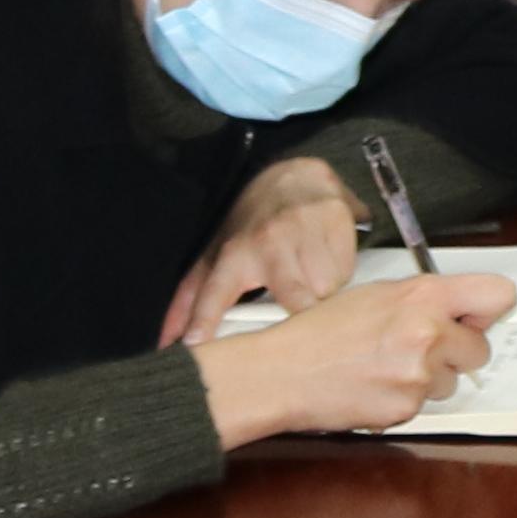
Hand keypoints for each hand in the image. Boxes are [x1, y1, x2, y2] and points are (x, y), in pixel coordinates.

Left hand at [158, 155, 366, 345]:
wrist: (293, 174)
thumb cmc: (251, 225)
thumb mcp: (216, 255)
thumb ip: (192, 299)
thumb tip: (167, 341)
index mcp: (233, 254)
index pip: (215, 292)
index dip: (205, 318)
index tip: (194, 343)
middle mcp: (268, 242)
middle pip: (298, 300)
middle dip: (304, 310)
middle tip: (299, 308)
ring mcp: (304, 228)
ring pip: (328, 287)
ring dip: (323, 288)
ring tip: (310, 273)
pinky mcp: (336, 216)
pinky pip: (348, 267)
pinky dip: (341, 269)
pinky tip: (326, 256)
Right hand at [191, 266, 505, 445]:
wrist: (284, 372)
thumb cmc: (322, 332)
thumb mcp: (376, 294)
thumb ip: (425, 299)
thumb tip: (462, 311)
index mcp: (424, 295)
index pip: (499, 295)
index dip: (488, 310)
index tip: (475, 318)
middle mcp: (429, 332)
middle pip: (480, 349)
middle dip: (456, 353)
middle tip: (419, 349)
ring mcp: (419, 374)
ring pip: (451, 382)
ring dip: (428, 379)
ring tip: (385, 367)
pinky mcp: (406, 408)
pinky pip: (423, 406)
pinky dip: (404, 400)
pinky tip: (374, 386)